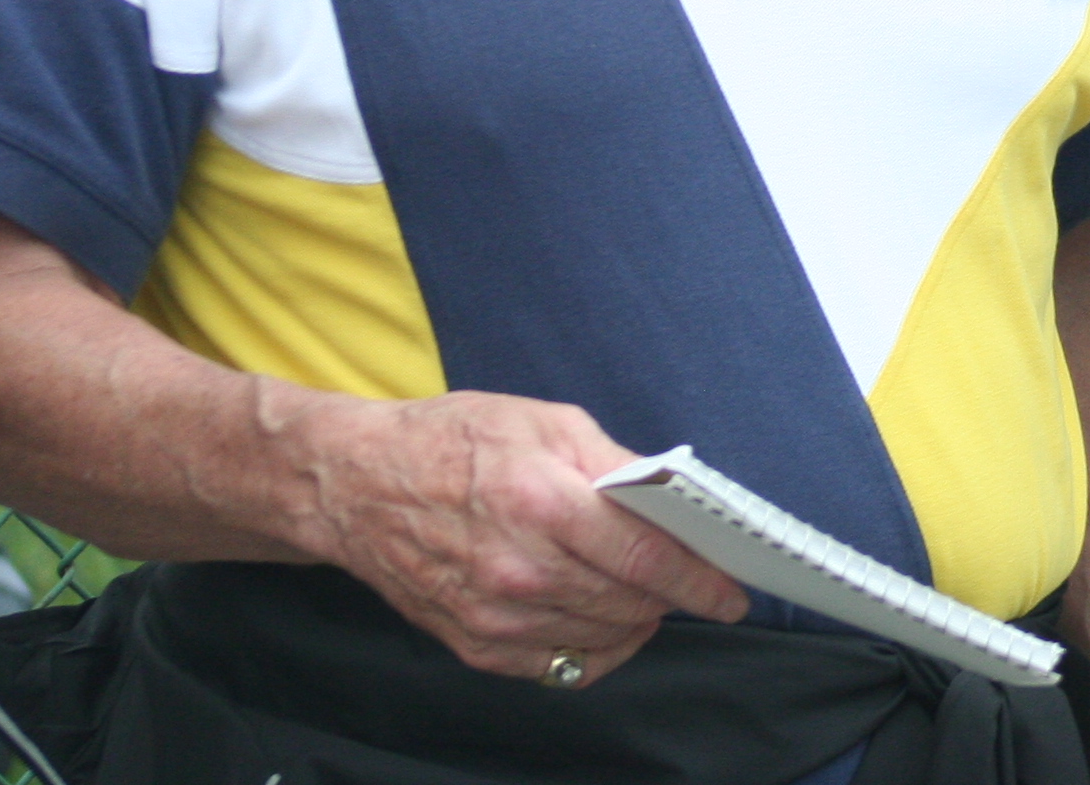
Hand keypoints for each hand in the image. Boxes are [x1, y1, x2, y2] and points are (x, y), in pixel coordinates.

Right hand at [285, 388, 747, 684]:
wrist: (358, 484)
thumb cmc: (453, 441)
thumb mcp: (542, 422)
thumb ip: (612, 463)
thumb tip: (669, 500)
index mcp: (541, 503)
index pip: (643, 559)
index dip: (698, 581)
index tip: (732, 593)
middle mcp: (519, 570)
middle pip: (629, 603)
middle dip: (671, 596)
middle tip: (690, 580)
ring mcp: (495, 616)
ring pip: (600, 638)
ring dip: (636, 621)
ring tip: (645, 595)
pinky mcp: (475, 645)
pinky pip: (559, 666)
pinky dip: (594, 648)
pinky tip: (602, 619)